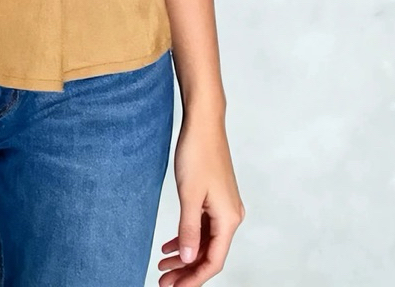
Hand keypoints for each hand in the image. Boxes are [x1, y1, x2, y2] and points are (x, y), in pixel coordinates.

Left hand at [158, 111, 244, 285]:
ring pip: (205, 241)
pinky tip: (171, 244)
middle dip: (187, 270)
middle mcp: (230, 216)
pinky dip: (187, 237)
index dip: (194, 278)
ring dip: (185, 255)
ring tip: (163, 265)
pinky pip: (202, 226)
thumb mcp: (189, 195)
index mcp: (228, 218)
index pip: (213, 261)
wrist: (203, 124)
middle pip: (209, 254)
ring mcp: (223, 207)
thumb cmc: (198, 154)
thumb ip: (189, 229)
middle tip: (163, 282)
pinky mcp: (215, 198)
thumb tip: (189, 260)